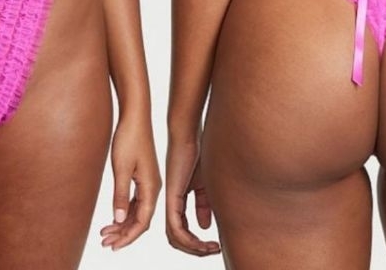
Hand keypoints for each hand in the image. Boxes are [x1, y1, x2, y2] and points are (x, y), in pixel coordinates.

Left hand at [99, 114, 160, 249]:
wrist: (135, 116)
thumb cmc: (129, 137)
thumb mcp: (121, 167)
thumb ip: (121, 194)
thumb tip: (119, 219)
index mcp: (151, 187)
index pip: (142, 221)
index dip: (128, 237)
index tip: (114, 247)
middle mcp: (153, 186)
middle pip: (141, 219)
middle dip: (124, 234)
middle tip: (105, 242)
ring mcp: (148, 181)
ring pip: (138, 210)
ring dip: (123, 223)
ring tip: (105, 233)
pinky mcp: (143, 175)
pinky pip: (137, 200)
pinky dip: (126, 211)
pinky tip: (114, 216)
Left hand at [166, 135, 219, 255]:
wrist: (187, 133)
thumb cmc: (197, 153)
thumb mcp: (203, 184)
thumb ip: (203, 204)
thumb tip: (204, 225)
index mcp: (177, 199)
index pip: (181, 230)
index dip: (196, 243)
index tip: (215, 246)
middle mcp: (170, 202)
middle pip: (176, 238)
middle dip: (194, 250)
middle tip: (213, 251)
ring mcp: (169, 199)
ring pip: (175, 236)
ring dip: (193, 247)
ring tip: (211, 248)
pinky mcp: (172, 195)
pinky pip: (176, 227)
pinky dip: (189, 239)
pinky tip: (204, 241)